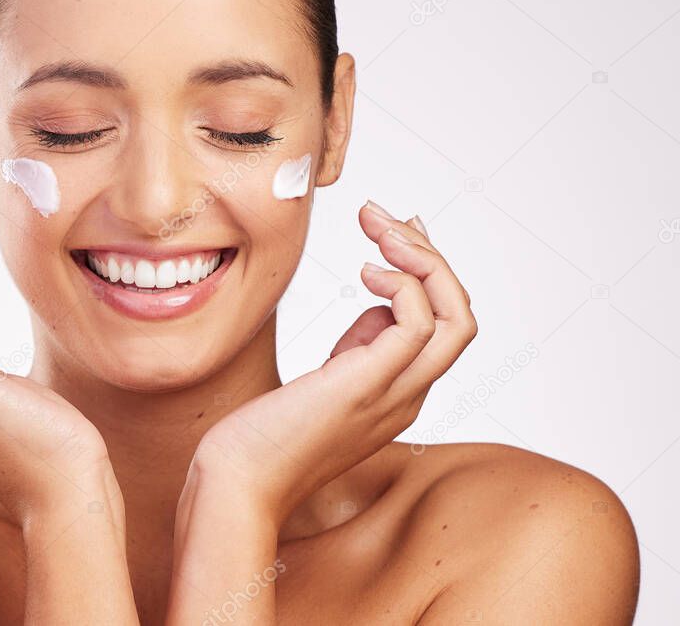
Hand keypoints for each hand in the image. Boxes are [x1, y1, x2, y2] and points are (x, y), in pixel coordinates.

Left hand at [187, 200, 477, 524]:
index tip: (393, 232)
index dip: (426, 271)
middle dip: (430, 255)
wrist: (237, 482)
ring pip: (456, 318)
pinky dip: (403, 286)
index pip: (444, 323)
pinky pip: (419, 326)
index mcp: (400, 391)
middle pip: (461, 316)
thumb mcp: (325, 377)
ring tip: (380, 230)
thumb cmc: (265, 432)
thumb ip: (359, 343)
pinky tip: (364, 270)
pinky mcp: (370, 387)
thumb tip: (380, 293)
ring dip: (425, 260)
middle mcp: (409, 394)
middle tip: (383, 217)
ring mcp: (395, 394)